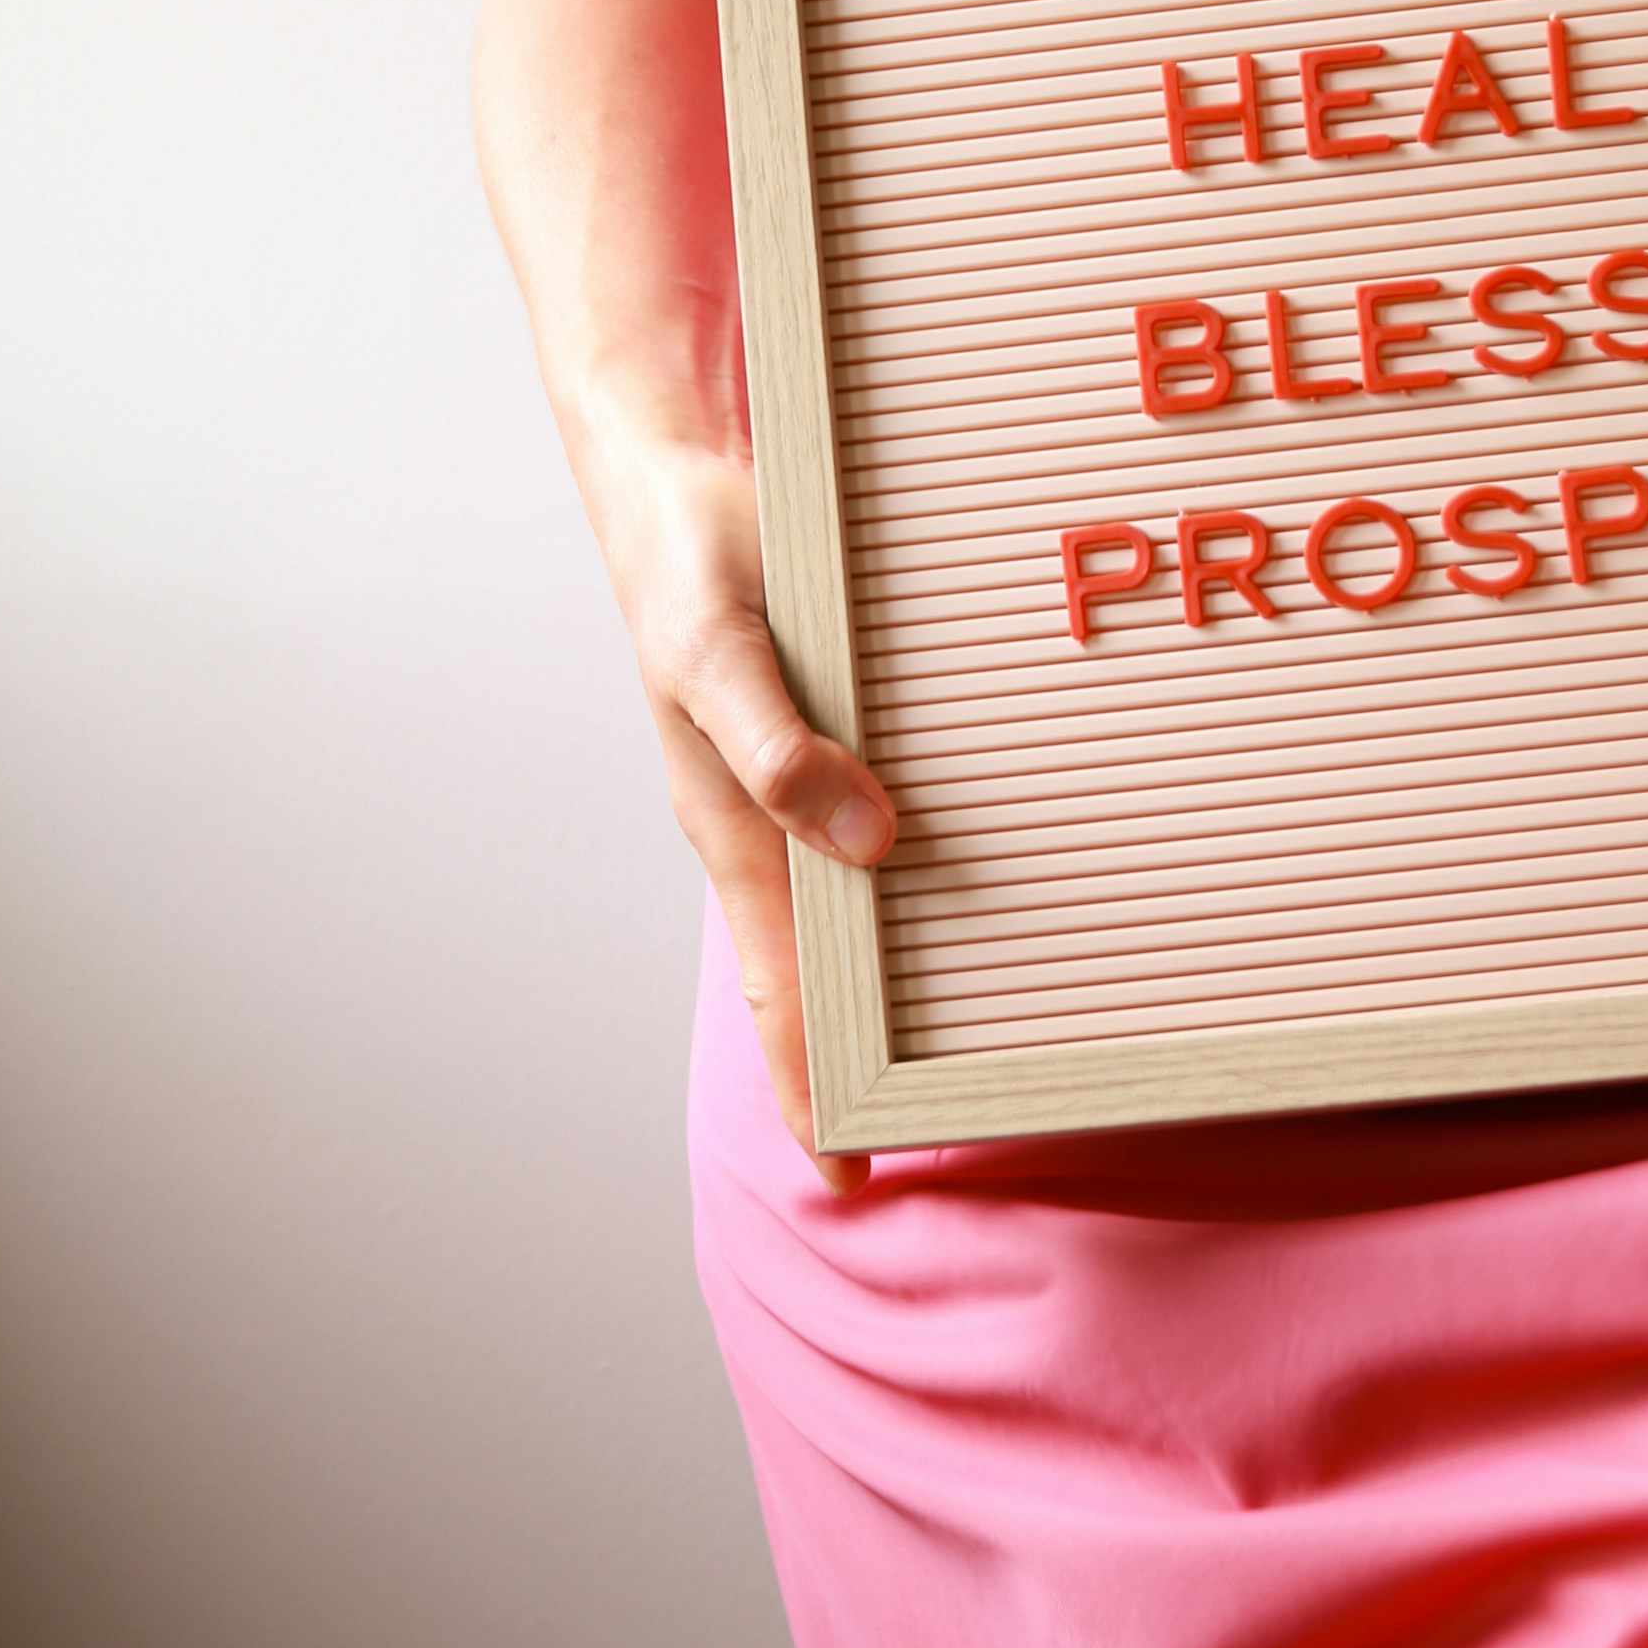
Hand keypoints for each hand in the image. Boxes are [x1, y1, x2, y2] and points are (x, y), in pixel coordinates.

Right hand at [603, 433, 896, 1190]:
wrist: (676, 475)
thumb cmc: (687, 563)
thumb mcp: (720, 651)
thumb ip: (779, 746)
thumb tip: (866, 844)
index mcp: (734, 829)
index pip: (779, 991)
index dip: (808, 1085)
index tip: (853, 1172)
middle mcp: (771, 823)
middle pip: (823, 972)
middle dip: (866, 1057)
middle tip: (944, 1132)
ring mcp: (801, 782)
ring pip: (855, 906)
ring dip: (900, 974)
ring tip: (970, 1041)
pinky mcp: (833, 733)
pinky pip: (876, 825)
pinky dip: (915, 877)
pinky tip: (967, 888)